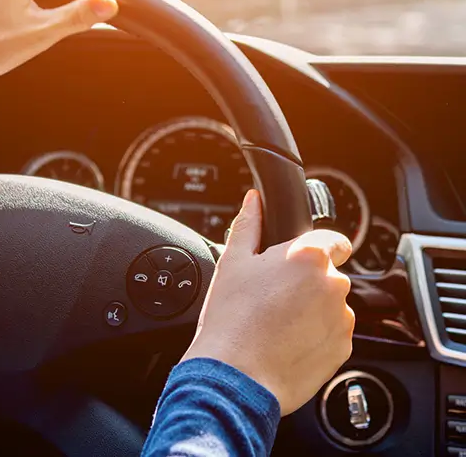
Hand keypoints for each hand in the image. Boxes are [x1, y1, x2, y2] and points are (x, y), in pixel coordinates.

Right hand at [181, 189, 354, 415]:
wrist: (237, 376)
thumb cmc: (231, 319)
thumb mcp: (233, 262)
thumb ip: (249, 224)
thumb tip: (254, 200)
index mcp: (308, 256)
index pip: (334, 239)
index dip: (315, 247)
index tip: (296, 261)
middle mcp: (333, 284)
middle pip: (327, 273)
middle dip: (305, 281)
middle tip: (272, 296)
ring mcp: (342, 319)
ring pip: (330, 304)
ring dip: (312, 309)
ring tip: (276, 322)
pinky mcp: (343, 349)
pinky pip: (332, 333)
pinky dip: (315, 335)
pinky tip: (286, 341)